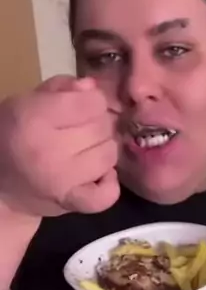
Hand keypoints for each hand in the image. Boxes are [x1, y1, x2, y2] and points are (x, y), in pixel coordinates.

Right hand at [0, 76, 119, 216]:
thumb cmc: (12, 136)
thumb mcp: (25, 102)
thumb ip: (61, 88)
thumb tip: (92, 87)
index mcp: (35, 118)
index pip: (92, 103)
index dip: (92, 101)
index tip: (82, 107)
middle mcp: (50, 149)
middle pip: (103, 128)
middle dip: (98, 124)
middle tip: (82, 130)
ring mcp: (63, 179)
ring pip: (109, 155)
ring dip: (103, 150)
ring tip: (86, 150)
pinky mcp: (72, 202)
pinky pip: (108, 194)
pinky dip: (109, 183)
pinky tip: (99, 174)